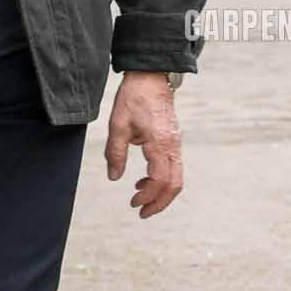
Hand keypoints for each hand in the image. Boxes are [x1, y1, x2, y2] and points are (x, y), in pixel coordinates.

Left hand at [104, 71, 182, 218]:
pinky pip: (173, 168)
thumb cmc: (133, 98)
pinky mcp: (174, 141)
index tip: (132, 203)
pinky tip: (144, 180)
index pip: (160, 180)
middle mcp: (173, 146)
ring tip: (139, 198)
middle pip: (174, 185)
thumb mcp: (117, 125)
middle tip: (141, 213)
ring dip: (161, 193)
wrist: (151, 77)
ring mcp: (176, 144)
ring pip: (177, 178)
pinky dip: (162, 180)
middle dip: (159, 203)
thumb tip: (114, 178)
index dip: (148, 196)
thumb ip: (115, 153)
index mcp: (160, 144)